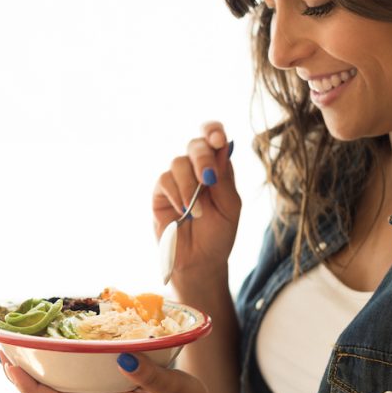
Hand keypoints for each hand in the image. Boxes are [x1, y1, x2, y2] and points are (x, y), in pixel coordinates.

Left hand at [0, 349, 224, 392]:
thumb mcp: (168, 386)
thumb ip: (145, 373)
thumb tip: (119, 355)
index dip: (29, 385)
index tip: (10, 365)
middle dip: (21, 376)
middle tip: (1, 349)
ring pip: (57, 389)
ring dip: (35, 372)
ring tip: (17, 348)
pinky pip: (72, 383)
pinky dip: (56, 368)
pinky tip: (55, 351)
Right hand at [153, 122, 241, 287]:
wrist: (200, 261)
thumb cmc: (218, 234)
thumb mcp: (230, 207)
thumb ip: (224, 178)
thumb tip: (222, 146)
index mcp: (218, 168)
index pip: (213, 138)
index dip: (213, 131)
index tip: (218, 140)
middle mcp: (196, 169)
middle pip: (196, 145)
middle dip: (203, 159)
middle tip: (208, 179)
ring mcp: (177, 180)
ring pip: (178, 163)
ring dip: (189, 185)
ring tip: (197, 211)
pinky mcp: (161, 193)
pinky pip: (165, 180)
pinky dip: (177, 194)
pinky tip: (184, 212)